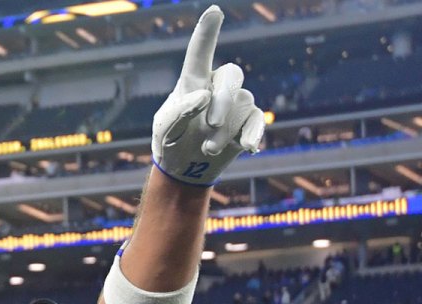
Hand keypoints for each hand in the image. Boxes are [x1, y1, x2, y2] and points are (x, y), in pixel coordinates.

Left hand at [151, 5, 263, 185]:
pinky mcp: (248, 121)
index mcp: (192, 82)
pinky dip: (252, 133)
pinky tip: (247, 147)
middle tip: (210, 125)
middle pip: (232, 75)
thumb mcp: (165, 130)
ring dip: (225, 130)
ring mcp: (235, 103)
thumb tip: (204, 96)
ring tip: (207, 149)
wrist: (185, 169)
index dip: (207, 32)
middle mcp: (216, 86)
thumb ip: (179, 111)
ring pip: (243, 103)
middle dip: (224, 99)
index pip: (200, 53)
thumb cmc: (170, 142)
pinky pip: (258, 120)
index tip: (214, 12)